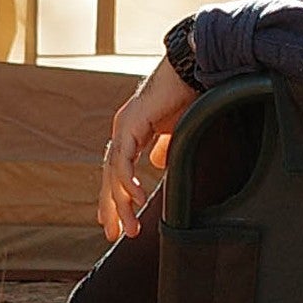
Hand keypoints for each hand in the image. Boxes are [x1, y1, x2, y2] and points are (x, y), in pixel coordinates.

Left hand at [101, 57, 188, 241]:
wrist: (191, 69)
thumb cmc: (185, 94)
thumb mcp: (175, 130)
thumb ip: (164, 147)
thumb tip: (158, 164)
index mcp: (131, 132)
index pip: (117, 170)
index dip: (115, 196)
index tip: (114, 221)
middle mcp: (123, 130)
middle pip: (111, 176)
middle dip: (112, 207)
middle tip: (113, 233)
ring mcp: (124, 126)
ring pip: (115, 173)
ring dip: (122, 202)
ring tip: (131, 226)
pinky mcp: (132, 123)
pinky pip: (125, 160)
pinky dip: (129, 182)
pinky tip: (138, 200)